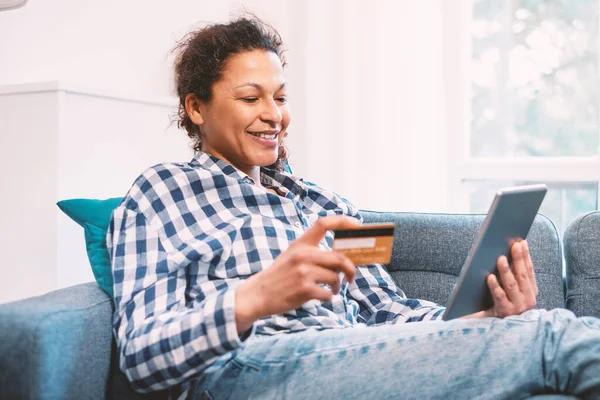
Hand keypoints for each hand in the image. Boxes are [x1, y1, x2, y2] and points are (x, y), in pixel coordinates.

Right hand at [235, 215, 358, 333]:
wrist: (258, 294)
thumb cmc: (279, 275)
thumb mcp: (292, 255)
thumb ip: (313, 253)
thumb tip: (343, 259)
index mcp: (301, 244)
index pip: (323, 224)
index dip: (343, 222)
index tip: (357, 225)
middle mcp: (303, 255)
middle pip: (339, 258)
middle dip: (351, 269)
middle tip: (351, 277)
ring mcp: (304, 272)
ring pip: (335, 277)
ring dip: (337, 286)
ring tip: (331, 289)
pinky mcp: (304, 290)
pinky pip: (328, 293)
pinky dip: (328, 297)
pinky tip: (321, 297)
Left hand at [462, 240, 537, 318]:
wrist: (498, 330)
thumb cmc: (502, 304)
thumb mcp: (511, 290)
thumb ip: (512, 275)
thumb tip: (508, 253)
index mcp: (530, 291)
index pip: (529, 270)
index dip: (526, 256)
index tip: (522, 242)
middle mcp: (527, 299)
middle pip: (522, 275)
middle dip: (519, 259)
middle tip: (513, 245)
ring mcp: (517, 306)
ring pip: (512, 285)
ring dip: (506, 270)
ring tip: (500, 258)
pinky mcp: (505, 313)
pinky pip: (500, 297)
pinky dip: (495, 286)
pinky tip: (490, 277)